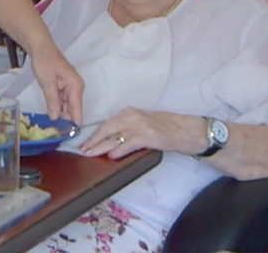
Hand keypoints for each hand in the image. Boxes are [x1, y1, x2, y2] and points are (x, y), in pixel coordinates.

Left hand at [30, 45, 83, 124]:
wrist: (40, 47)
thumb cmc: (45, 62)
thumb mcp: (47, 83)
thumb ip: (52, 101)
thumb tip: (56, 118)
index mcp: (76, 86)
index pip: (77, 108)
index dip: (74, 122)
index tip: (70, 135)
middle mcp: (76, 88)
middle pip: (72, 108)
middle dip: (65, 118)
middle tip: (55, 131)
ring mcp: (70, 87)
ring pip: (67, 105)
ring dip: (60, 112)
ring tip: (52, 124)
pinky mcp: (63, 87)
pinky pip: (62, 100)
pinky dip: (57, 105)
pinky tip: (51, 112)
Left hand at [80, 107, 205, 158]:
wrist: (185, 130)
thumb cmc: (165, 128)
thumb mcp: (143, 122)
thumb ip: (128, 127)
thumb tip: (111, 139)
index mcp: (129, 113)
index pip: (107, 123)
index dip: (95, 133)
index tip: (86, 141)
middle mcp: (131, 117)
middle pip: (106, 128)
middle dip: (93, 140)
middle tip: (82, 149)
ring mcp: (138, 126)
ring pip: (114, 136)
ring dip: (100, 146)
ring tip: (90, 153)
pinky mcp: (147, 136)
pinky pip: (128, 143)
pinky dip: (119, 150)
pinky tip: (111, 155)